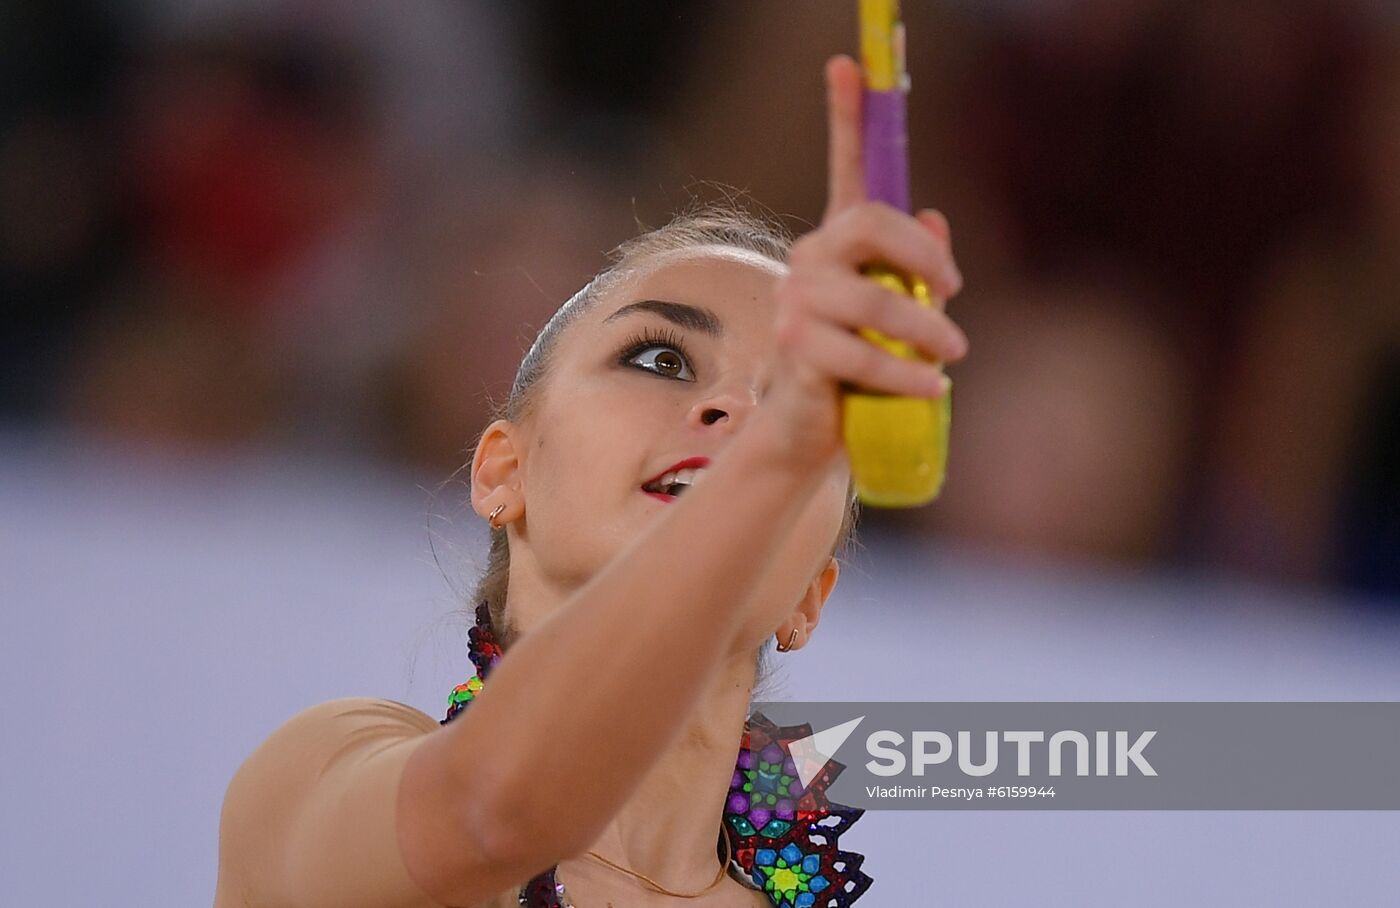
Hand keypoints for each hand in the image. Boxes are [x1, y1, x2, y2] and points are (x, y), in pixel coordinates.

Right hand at [756, 54, 968, 473]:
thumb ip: (915, 266)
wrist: (812, 428)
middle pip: (868, 225)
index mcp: (839, 244)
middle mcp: (809, 260)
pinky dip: (906, 374)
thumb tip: (933, 216)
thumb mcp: (897, 310)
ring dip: (924, 331)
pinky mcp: (796, 349)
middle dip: (922, 258)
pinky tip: (931, 384)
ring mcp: (796, 302)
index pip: (845, 170)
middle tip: (953, 292)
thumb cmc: (860, 365)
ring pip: (871, 301)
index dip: (846, 115)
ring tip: (952, 354)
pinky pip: (861, 354)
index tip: (848, 62)